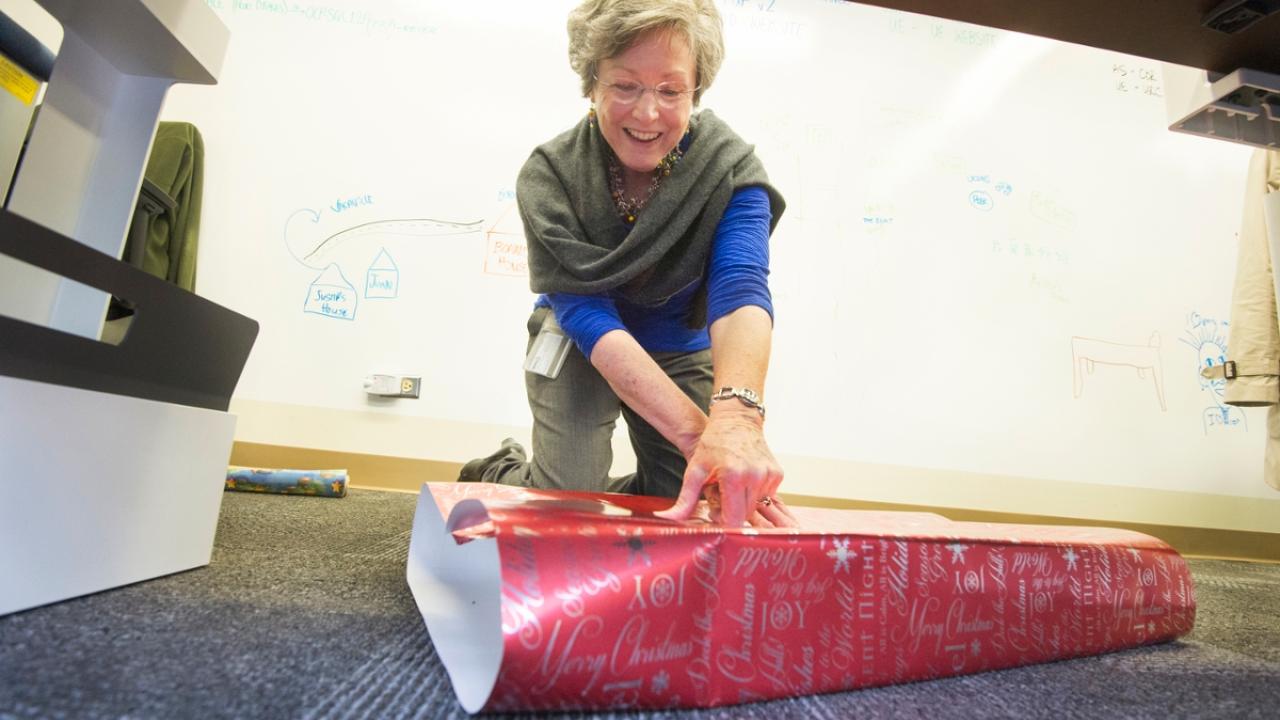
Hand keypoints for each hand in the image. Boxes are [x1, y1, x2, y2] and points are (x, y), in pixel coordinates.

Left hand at [656, 405, 786, 526]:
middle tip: (720, 495)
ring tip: (731, 485)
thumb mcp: (695, 471)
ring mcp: (769, 474)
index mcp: (734, 476)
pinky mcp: (777, 473)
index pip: (734, 519)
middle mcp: (755, 476)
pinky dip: (754, 493)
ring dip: (743, 502)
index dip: (723, 522)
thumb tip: (666, 518)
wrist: (736, 418)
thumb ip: (684, 499)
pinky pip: (766, 495)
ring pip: (756, 506)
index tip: (714, 513)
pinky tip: (743, 480)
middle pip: (745, 515)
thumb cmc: (713, 443)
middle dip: (732, 511)